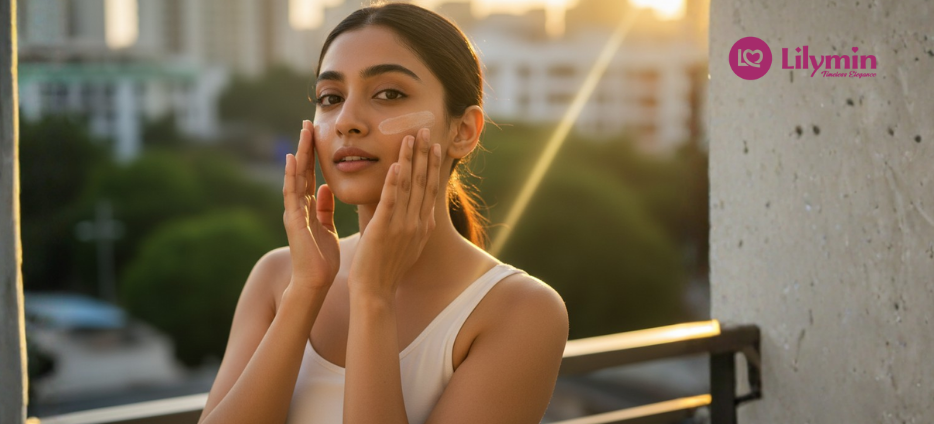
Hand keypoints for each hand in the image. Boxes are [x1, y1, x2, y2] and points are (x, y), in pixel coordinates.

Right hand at [283, 120, 339, 290]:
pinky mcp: (292, 221)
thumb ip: (325, 207)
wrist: (315, 283)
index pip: (311, 174)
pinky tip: (291, 159)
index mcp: (309, 207)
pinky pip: (291, 195)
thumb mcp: (327, 227)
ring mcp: (293, 212)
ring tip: (302, 132)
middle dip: (305, 147)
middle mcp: (298, 206)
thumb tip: (327, 188)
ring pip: (295, 177)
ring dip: (298, 154)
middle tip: (308, 123)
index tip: (318, 133)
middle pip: (301, 171)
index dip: (314, 154)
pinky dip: (290, 176)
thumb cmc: (323, 258)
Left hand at [348, 127, 442, 298]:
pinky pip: (391, 201)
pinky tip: (396, 164)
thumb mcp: (406, 243)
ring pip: (409, 186)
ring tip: (411, 137)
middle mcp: (417, 223)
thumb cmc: (386, 269)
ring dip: (411, 160)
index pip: (430, 188)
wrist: (376, 292)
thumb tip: (414, 209)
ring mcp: (403, 226)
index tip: (434, 145)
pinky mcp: (385, 229)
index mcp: (422, 225)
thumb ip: (410, 223)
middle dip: (425, 154)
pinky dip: (394, 182)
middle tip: (426, 130)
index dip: (433, 165)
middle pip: (424, 182)